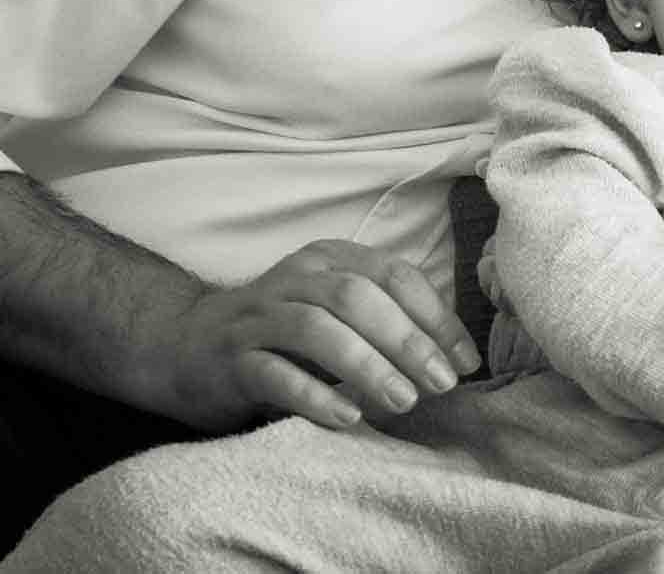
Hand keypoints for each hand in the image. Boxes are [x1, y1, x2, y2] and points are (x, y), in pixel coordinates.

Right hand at [169, 240, 481, 430]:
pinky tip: (348, 417)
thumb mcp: (337, 314)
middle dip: (408, 341)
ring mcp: (258, 317)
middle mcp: (295, 279)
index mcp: (331, 259)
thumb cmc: (284, 335)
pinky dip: (315, 395)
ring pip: (317, 330)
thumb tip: (456, 358)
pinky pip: (274, 374)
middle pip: (359, 298)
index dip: (436, 316)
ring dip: (367, 366)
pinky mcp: (230, 360)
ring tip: (404, 401)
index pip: (395, 276)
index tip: (465, 360)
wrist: (186, 346)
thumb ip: (387, 322)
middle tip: (442, 383)